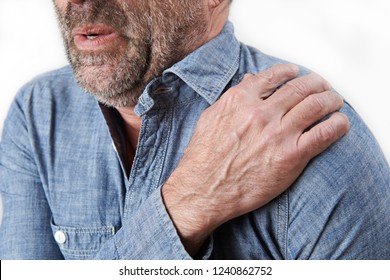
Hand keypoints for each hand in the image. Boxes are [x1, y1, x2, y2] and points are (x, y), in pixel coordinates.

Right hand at [162, 64, 349, 254]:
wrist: (204, 190)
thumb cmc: (204, 157)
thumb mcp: (211, 118)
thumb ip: (233, 97)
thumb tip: (251, 80)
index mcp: (240, 100)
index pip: (273, 76)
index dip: (290, 72)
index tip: (297, 73)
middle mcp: (261, 113)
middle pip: (300, 88)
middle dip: (316, 83)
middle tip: (322, 86)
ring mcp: (277, 134)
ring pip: (316, 105)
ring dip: (331, 99)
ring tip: (335, 101)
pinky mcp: (291, 156)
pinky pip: (323, 133)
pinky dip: (337, 124)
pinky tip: (340, 122)